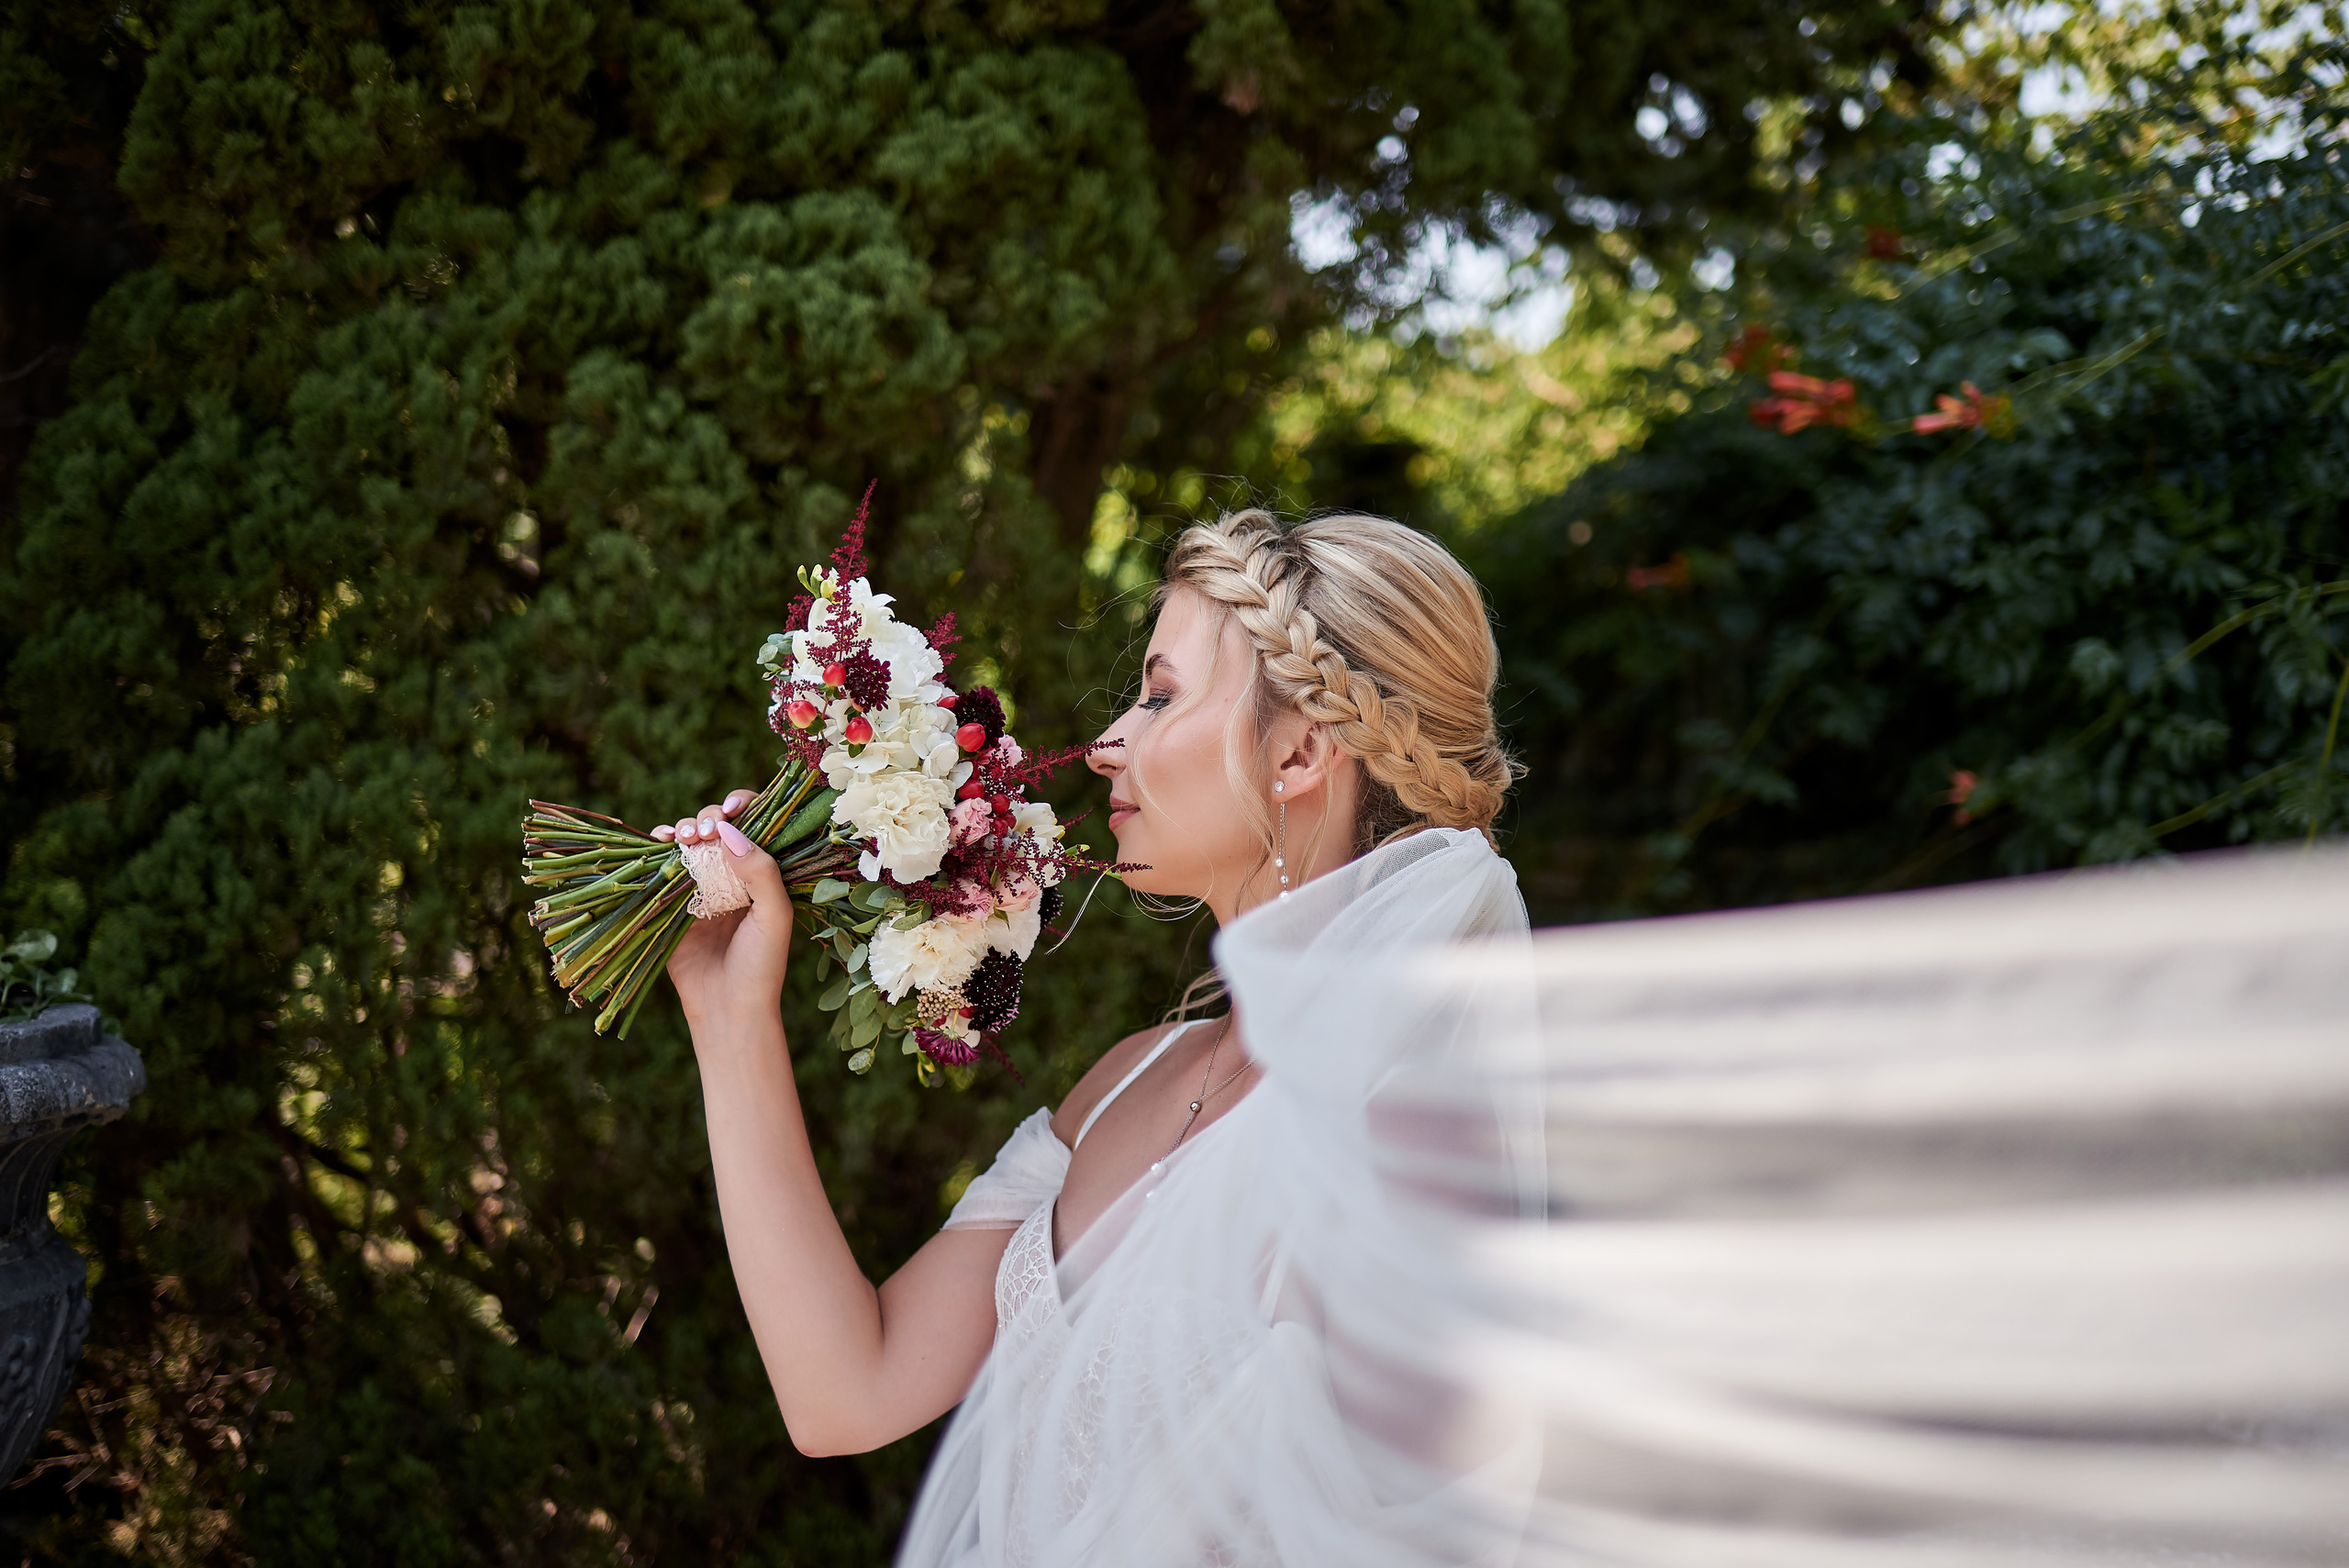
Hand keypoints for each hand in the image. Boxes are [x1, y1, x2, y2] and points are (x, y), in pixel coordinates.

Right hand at [652, 789, 792, 1034]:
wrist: (728, 1009)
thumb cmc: (761, 965)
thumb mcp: (773, 916)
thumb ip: (760, 871)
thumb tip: (729, 830)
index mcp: (762, 874)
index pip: (755, 826)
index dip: (742, 808)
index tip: (731, 809)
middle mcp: (732, 875)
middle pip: (718, 828)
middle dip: (708, 819)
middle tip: (703, 832)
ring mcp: (701, 887)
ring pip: (690, 842)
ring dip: (684, 828)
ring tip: (682, 836)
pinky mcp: (673, 903)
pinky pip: (665, 867)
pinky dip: (661, 849)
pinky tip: (660, 841)